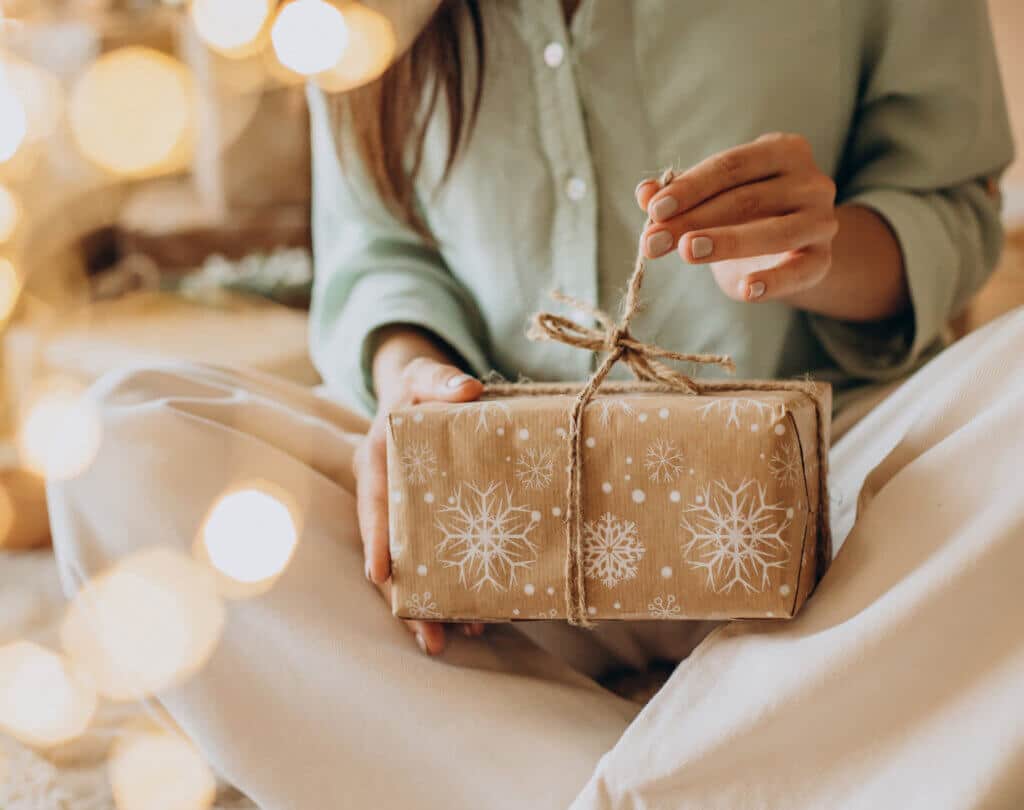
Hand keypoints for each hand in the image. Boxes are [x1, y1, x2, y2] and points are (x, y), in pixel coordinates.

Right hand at [355, 341, 484, 654]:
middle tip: (430, 639)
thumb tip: (468, 388)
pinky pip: (438, 559)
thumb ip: (440, 380)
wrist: (420, 396)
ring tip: (462, 638)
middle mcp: (388, 498)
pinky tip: (481, 617)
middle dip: (408, 600)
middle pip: (393, 555)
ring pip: (416, 568)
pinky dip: (455, 586)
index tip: (380, 574)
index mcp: (377, 464)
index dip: (377, 540)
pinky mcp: (430, 524)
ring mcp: (408, 516)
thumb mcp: (423, 377)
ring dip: (435, 605)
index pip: (374, 506)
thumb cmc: (420, 387)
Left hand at [636, 133, 838, 302]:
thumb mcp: (712, 197)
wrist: (789, 246)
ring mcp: (821, 221)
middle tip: (652, 242)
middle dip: (693, 221)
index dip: (690, 187)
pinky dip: (773, 282)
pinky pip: (799, 272)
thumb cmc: (744, 211)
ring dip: (727, 242)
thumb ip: (679, 195)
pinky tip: (745, 290)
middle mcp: (811, 181)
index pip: (731, 167)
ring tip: (687, 252)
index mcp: (783, 151)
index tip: (654, 211)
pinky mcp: (823, 260)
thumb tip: (643, 193)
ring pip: (774, 233)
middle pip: (746, 199)